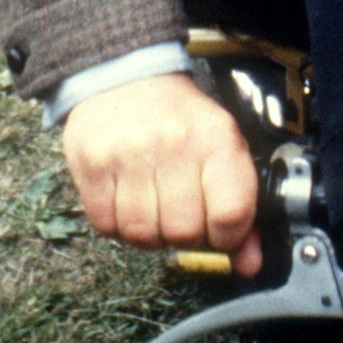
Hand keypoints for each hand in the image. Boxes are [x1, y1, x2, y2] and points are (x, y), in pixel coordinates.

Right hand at [62, 72, 262, 274]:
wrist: (128, 78)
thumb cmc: (182, 120)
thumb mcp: (222, 148)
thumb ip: (241, 206)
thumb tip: (249, 264)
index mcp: (216, 137)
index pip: (231, 213)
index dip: (229, 237)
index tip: (222, 230)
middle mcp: (174, 143)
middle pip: (184, 231)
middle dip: (187, 235)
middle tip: (184, 214)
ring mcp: (129, 154)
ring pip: (143, 235)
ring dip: (151, 234)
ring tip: (155, 206)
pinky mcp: (93, 165)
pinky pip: (107, 226)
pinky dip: (119, 226)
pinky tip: (128, 200)